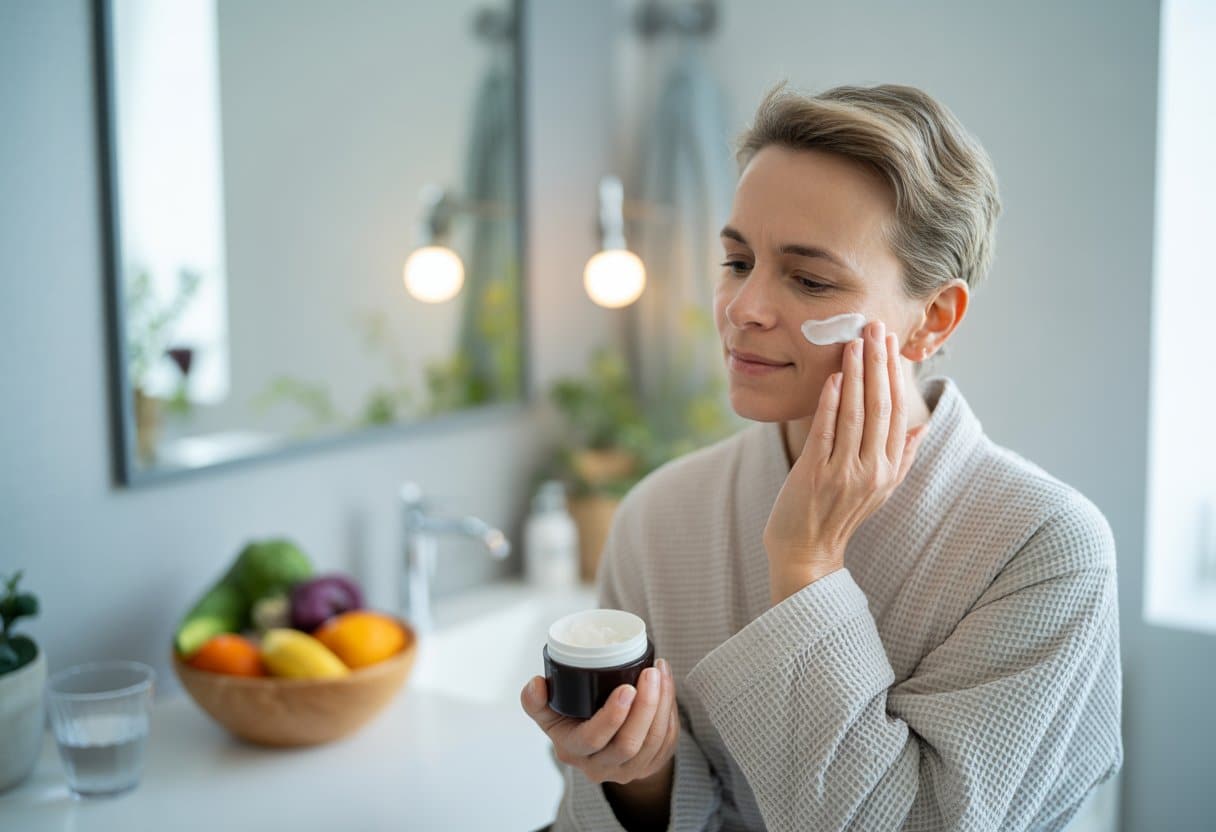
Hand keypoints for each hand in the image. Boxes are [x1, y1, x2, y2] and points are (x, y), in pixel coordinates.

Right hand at [520, 660, 677, 787]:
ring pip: (652, 741)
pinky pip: (666, 740)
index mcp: (573, 750)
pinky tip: (667, 685)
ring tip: (661, 673)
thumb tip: (536, 684)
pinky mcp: (649, 765)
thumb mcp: (549, 716)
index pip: (593, 738)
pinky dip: (670, 711)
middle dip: (645, 707)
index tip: (626, 688)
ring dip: (661, 704)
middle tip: (650, 673)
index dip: (612, 716)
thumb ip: (536, 701)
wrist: (597, 752)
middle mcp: (600, 766)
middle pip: (628, 744)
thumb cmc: (573, 724)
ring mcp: (627, 770)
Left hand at [763, 320, 927, 602]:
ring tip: (854, 343)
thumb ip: (902, 456)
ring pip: (854, 413)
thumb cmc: (839, 514)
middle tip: (875, 328)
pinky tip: (833, 377)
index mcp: (890, 469)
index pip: (897, 412)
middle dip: (878, 364)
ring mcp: (845, 473)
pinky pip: (826, 431)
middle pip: (880, 406)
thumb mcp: (880, 489)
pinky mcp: (815, 474)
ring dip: (855, 374)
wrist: (806, 552)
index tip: (890, 344)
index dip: (895, 375)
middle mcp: (873, 470)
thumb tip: (922, 426)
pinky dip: (830, 402)